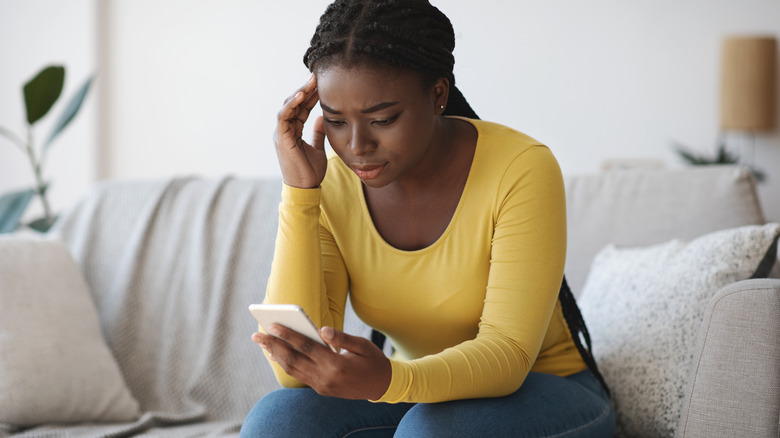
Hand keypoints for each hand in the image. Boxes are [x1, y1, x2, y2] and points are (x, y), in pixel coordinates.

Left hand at [252, 325, 391, 399]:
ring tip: (263, 343)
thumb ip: (341, 337)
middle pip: (293, 360)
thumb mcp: (362, 345)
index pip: (307, 347)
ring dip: (276, 356)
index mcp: (336, 365)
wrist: (382, 386)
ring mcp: (322, 386)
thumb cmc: (373, 361)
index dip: (288, 335)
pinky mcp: (321, 389)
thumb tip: (322, 329)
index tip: (273, 325)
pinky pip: (299, 376)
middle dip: (273, 346)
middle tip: (257, 335)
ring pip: (293, 370)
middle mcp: (326, 378)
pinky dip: (287, 365)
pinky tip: (278, 355)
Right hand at [274, 75, 326, 188]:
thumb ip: (318, 133)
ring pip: (289, 106)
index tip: (323, 84)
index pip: (302, 108)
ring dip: (300, 92)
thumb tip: (322, 118)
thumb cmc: (310, 172)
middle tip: (318, 76)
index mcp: (293, 131)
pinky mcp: (281, 137)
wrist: (306, 188)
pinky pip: (283, 116)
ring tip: (312, 81)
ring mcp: (281, 133)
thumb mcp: (318, 148)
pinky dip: (291, 104)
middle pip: (295, 104)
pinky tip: (302, 94)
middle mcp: (285, 130)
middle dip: (306, 89)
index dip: (312, 96)